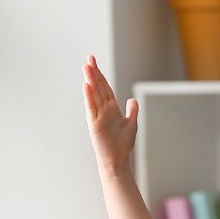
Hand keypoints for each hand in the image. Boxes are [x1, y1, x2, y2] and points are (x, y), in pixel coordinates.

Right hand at [83, 55, 137, 174]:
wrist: (117, 160)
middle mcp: (103, 110)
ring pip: (94, 94)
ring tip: (86, 67)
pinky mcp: (94, 124)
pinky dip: (89, 97)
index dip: (101, 75)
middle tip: (90, 59)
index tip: (95, 63)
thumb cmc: (123, 144)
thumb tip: (132, 99)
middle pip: (98, 88)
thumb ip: (132, 110)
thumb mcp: (131, 124)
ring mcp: (98, 116)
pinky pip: (91, 107)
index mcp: (112, 108)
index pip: (105, 88)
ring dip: (90, 80)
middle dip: (94, 73)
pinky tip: (86, 86)